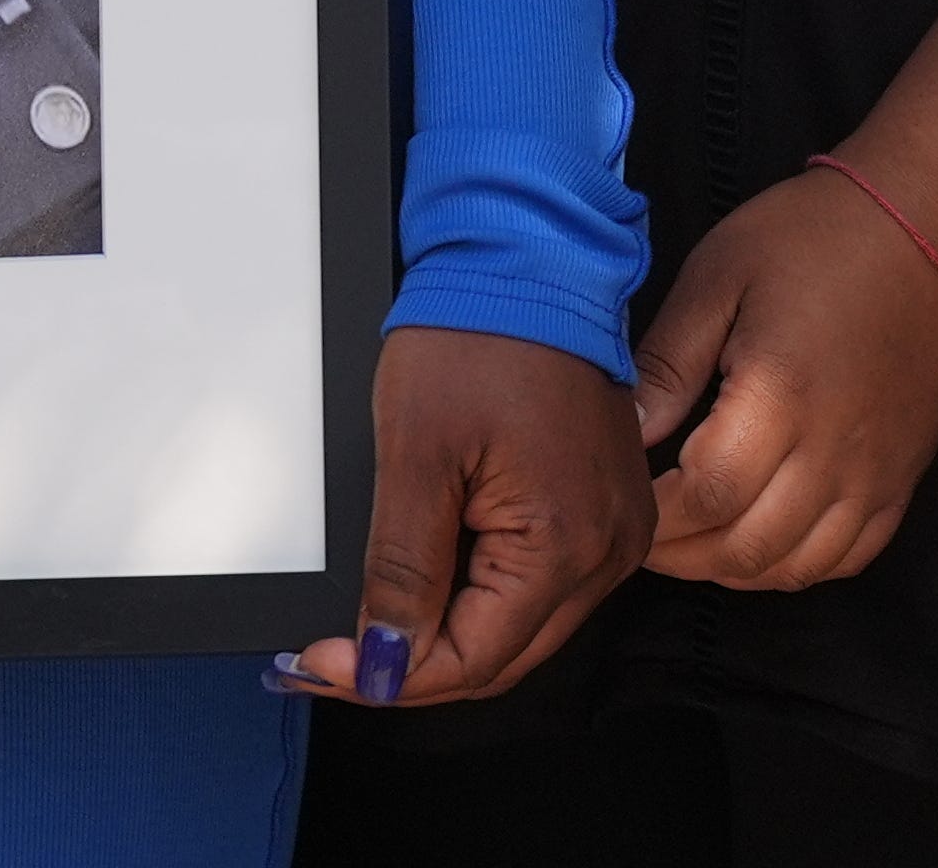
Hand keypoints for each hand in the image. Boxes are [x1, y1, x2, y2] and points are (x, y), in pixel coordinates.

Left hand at [275, 322, 649, 708]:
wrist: (524, 262)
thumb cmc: (476, 334)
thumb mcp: (414, 455)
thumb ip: (402, 569)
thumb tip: (383, 655)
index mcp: (567, 543)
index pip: (474, 659)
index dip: (391, 675)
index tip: (324, 665)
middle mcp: (609, 551)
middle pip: (501, 658)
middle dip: (411, 665)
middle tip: (330, 658)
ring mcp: (613, 531)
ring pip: (519, 628)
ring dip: (444, 634)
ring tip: (368, 625)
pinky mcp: (602, 511)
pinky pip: (539, 585)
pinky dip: (479, 595)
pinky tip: (426, 585)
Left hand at [631, 163, 937, 592]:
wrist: (921, 232)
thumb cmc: (807, 241)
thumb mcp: (716, 276)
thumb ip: (669, 363)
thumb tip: (626, 433)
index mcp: (779, 397)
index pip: (706, 497)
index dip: (655, 518)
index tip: (621, 500)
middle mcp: (834, 454)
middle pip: (747, 547)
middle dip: (681, 554)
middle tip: (639, 532)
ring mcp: (876, 476)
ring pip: (796, 567)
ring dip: (731, 568)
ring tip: (687, 540)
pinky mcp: (902, 481)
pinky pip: (848, 557)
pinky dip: (793, 567)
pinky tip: (755, 541)